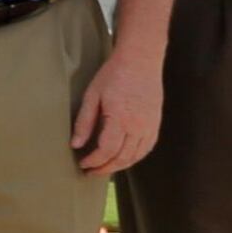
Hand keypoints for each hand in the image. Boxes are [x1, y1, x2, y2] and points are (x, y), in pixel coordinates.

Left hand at [72, 46, 165, 175]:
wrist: (141, 60)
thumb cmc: (114, 74)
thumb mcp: (92, 95)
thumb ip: (84, 122)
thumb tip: (75, 144)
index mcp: (120, 118)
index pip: (107, 150)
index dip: (94, 161)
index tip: (82, 164)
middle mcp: (138, 125)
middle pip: (122, 157)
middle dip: (105, 168)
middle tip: (90, 172)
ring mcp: (150, 124)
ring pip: (136, 155)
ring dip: (120, 165)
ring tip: (106, 168)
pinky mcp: (155, 122)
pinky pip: (147, 147)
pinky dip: (136, 157)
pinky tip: (125, 158)